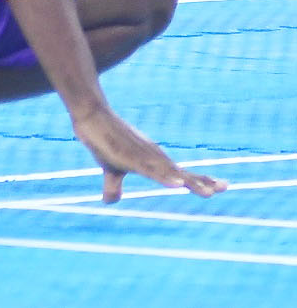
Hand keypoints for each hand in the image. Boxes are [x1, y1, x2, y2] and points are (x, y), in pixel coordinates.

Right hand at [70, 106, 223, 202]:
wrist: (90, 115)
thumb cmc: (103, 140)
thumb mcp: (109, 167)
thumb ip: (114, 185)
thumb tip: (109, 201)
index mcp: (152, 161)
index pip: (180, 172)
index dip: (200, 179)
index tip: (223, 185)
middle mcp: (152, 158)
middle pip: (180, 173)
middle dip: (201, 181)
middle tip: (224, 187)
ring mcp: (141, 156)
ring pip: (169, 173)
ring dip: (187, 182)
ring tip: (207, 192)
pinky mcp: (128, 156)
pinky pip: (149, 169)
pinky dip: (164, 177)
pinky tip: (176, 184)